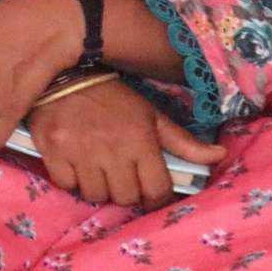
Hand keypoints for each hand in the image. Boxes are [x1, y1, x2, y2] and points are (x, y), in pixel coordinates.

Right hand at [28, 77, 225, 208]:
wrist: (64, 73)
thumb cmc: (112, 97)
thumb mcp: (151, 115)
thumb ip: (183, 141)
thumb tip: (219, 155)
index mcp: (140, 140)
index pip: (157, 189)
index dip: (156, 195)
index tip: (149, 189)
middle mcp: (111, 149)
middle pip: (126, 197)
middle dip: (127, 191)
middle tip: (121, 176)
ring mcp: (79, 152)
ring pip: (96, 195)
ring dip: (99, 188)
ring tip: (98, 170)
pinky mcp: (51, 151)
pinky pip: (66, 185)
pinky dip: (72, 180)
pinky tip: (75, 164)